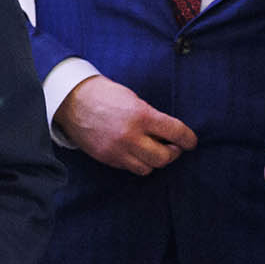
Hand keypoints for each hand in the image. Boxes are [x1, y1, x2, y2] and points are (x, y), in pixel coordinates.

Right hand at [54, 75, 196, 174]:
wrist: (73, 101)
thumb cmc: (105, 94)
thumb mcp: (133, 99)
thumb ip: (150, 117)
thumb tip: (166, 133)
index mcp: (141, 115)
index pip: (175, 132)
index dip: (188, 139)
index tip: (191, 142)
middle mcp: (131, 136)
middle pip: (164, 157)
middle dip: (173, 153)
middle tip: (173, 147)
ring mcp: (118, 150)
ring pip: (148, 168)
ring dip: (155, 161)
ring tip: (154, 151)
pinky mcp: (107, 158)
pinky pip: (130, 168)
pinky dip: (138, 163)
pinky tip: (137, 152)